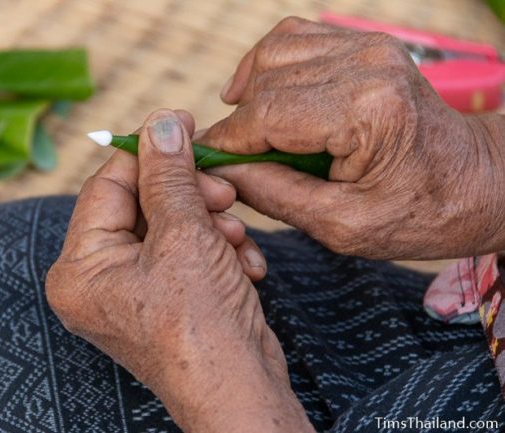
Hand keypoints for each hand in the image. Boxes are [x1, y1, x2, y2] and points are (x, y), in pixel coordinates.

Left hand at [46, 109, 313, 432]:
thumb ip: (168, 174)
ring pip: (171, 226)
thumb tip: (160, 121)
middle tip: (223, 189)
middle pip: (142, 205)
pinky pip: (186, 253)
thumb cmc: (203, 325)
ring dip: (210, 224)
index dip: (149, 151)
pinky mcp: (167, 298)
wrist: (241, 392)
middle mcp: (98, 281)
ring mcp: (133, 291)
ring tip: (236, 238)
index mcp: (80, 268)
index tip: (182, 121)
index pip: (108, 185)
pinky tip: (244, 264)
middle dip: (189, 195)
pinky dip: (217, 250)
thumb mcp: (184, 235)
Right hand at [201, 16, 504, 259]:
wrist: (477, 182)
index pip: (266, 115)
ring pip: (274, 52)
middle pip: (265, 81)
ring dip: (248, 94)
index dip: (225, 142)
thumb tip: (222, 173)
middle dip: (235, 124)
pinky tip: (260, 97)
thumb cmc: (419, 213)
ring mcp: (368, 46)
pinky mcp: (365, 44)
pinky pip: (295, 40)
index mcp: (366, 112)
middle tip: (224, 160)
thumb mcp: (343, 226)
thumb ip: (275, 195)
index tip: (200, 164)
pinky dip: (267, 68)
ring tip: (244, 135)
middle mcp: (367, 64)